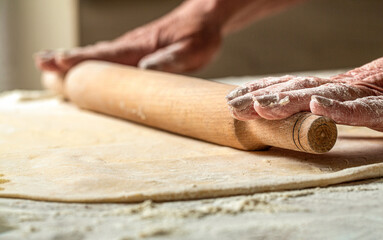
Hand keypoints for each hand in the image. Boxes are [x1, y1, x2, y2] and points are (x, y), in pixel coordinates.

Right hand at [35, 0, 222, 73]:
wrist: (204, 19)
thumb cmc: (199, 36)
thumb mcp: (191, 51)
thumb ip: (169, 60)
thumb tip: (143, 70)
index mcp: (141, 46)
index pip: (107, 54)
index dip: (82, 60)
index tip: (59, 63)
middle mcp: (132, 45)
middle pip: (95, 53)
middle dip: (68, 58)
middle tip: (42, 61)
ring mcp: (132, 46)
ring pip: (99, 53)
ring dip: (74, 57)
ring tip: (50, 61)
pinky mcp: (137, 49)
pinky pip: (109, 54)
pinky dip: (91, 57)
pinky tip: (83, 61)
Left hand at [227, 58, 382, 130]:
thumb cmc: (373, 100)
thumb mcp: (338, 102)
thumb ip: (310, 106)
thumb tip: (270, 110)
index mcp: (325, 89)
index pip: (287, 86)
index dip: (259, 91)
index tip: (232, 99)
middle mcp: (337, 88)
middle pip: (295, 89)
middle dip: (261, 97)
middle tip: (234, 106)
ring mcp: (358, 96)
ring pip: (320, 94)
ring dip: (289, 99)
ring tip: (262, 106)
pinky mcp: (382, 109)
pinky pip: (361, 109)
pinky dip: (339, 108)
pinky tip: (317, 106)